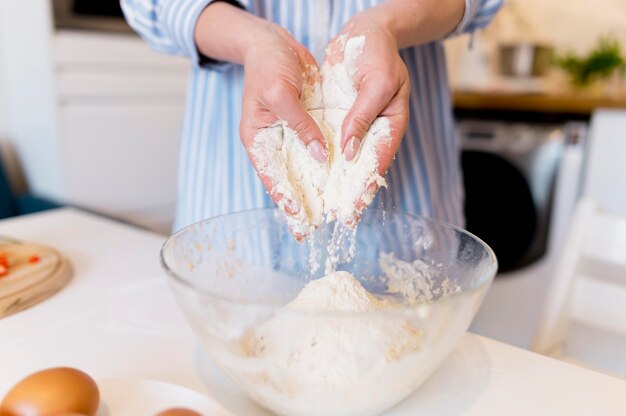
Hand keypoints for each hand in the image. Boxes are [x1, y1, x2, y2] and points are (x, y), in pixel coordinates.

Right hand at [239, 23, 326, 238]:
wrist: (274, 41)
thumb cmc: (268, 63)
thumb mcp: (280, 94)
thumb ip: (299, 126)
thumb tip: (320, 157)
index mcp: (257, 138)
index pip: (271, 176)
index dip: (285, 199)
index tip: (298, 220)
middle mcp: (273, 142)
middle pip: (287, 180)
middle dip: (299, 205)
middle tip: (312, 231)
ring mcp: (290, 135)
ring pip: (304, 169)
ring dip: (315, 189)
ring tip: (327, 213)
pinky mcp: (305, 127)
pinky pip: (316, 150)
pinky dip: (326, 165)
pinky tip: (338, 179)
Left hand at [325, 11, 410, 212]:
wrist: (365, 30)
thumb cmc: (378, 51)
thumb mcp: (377, 82)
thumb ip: (363, 116)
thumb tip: (348, 151)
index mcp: (390, 125)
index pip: (377, 162)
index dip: (365, 187)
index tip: (354, 209)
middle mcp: (373, 129)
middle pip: (361, 167)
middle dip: (349, 193)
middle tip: (338, 219)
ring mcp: (356, 124)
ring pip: (345, 158)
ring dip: (334, 180)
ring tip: (322, 205)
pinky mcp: (340, 117)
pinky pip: (331, 141)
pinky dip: (323, 157)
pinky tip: (311, 173)